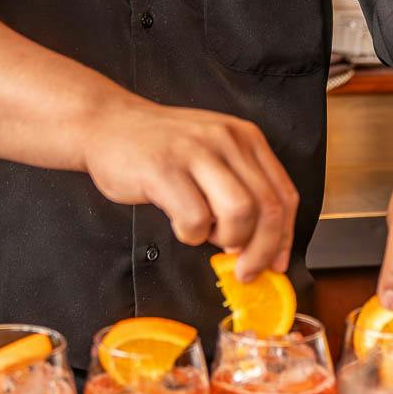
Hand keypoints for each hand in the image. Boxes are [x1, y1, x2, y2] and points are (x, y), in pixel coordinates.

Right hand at [80, 98, 299, 278]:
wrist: (108, 123)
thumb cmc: (162, 147)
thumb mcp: (213, 155)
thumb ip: (240, 188)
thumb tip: (262, 244)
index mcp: (246, 138)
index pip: (284, 194)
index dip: (284, 237)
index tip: (277, 263)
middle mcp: (227, 140)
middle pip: (268, 208)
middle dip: (261, 251)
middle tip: (244, 270)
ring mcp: (197, 152)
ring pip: (240, 212)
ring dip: (227, 239)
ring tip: (206, 233)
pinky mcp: (165, 169)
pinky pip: (194, 219)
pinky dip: (190, 234)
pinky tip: (179, 223)